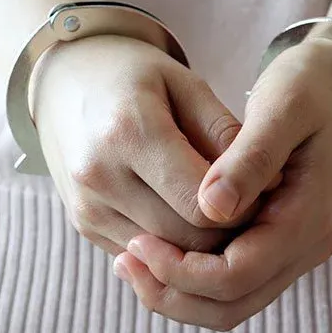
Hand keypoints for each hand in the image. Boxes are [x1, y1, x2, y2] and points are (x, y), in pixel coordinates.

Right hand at [33, 34, 247, 254]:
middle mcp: (100, 176)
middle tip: (246, 203)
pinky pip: (142, 256)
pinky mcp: (83, 224)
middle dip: (226, 230)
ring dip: (198, 242)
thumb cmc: (134, 75)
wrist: (65, 81)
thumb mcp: (186, 84)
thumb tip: (266, 185)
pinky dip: (169, 243)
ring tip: (214, 204)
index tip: (259, 188)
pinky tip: (180, 210)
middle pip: (186, 239)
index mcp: (130, 132)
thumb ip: (224, 134)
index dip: (243, 206)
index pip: (203, 205)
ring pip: (164, 257)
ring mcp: (86, 207)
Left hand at [114, 38, 331, 330]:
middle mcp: (305, 242)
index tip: (139, 242)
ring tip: (132, 260)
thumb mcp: (284, 107)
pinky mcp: (278, 236)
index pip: (239, 273)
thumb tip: (211, 208)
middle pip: (232, 302)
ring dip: (179, 290)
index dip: (183, 270)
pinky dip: (192, 275)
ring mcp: (293, 243)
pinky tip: (157, 248)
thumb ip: (252, 159)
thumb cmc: (311, 86)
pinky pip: (232, 279)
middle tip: (126, 261)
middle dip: (174, 292)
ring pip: (230, 301)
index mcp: (309, 215)